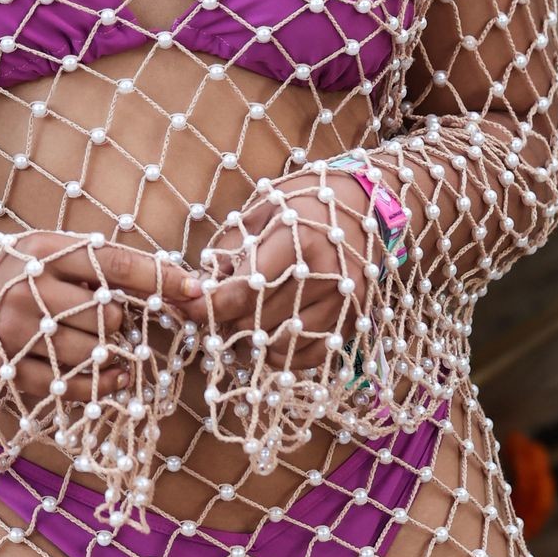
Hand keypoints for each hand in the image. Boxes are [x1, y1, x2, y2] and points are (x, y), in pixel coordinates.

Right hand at [0, 230, 199, 406]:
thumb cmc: (21, 268)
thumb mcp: (55, 250)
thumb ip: (107, 266)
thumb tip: (180, 286)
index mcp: (44, 251)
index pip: (113, 264)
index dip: (158, 279)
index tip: (195, 292)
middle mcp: (26, 288)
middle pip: (106, 316)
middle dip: (118, 321)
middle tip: (105, 319)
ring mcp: (13, 331)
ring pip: (90, 354)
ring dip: (109, 355)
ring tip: (105, 348)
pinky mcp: (3, 367)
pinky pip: (66, 386)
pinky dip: (96, 385)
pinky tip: (105, 377)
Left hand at [175, 170, 388, 372]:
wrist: (368, 201)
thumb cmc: (305, 202)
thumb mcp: (261, 210)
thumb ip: (231, 249)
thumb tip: (203, 288)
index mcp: (296, 240)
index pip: (241, 293)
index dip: (208, 307)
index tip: (189, 309)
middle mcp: (324, 275)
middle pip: (256, 321)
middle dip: (228, 321)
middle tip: (217, 312)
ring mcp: (343, 300)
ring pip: (281, 343)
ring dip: (254, 339)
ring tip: (244, 320)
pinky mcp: (355, 318)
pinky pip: (310, 355)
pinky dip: (283, 352)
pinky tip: (271, 334)